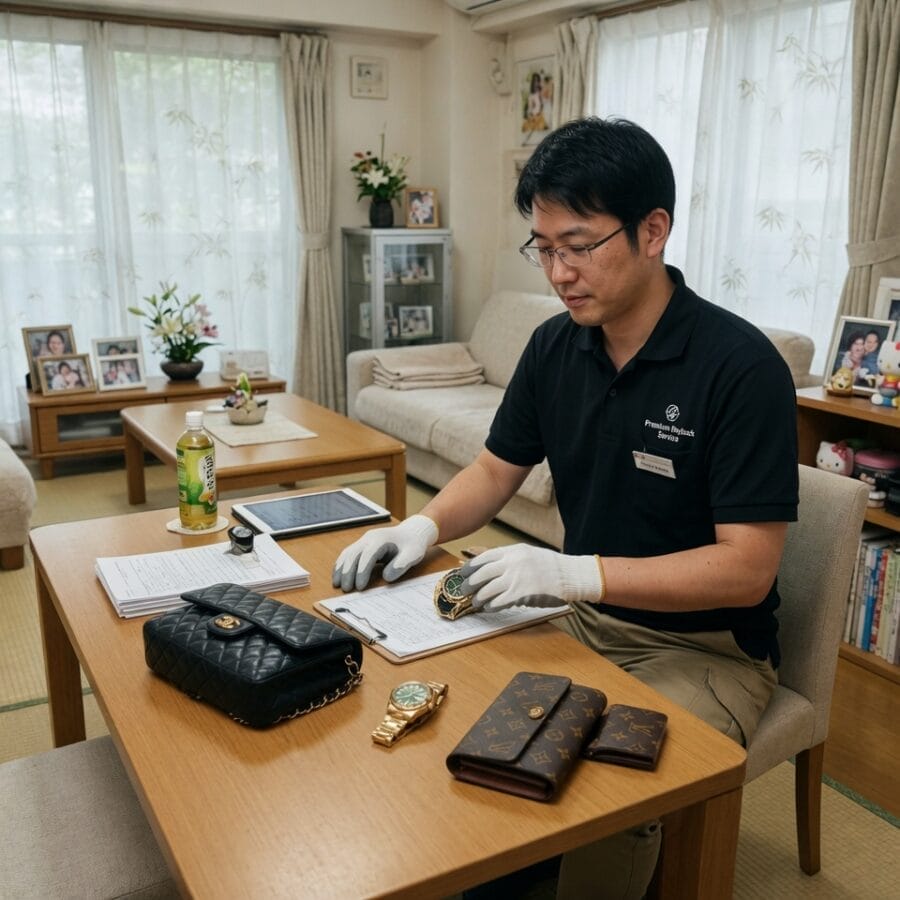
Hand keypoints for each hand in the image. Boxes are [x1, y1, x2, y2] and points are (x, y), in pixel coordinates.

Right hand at [332, 514, 437, 591]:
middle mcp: (369, 538)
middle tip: (346, 590)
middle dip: (348, 573)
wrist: (412, 532)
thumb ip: (401, 565)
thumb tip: (386, 577)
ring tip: (337, 585)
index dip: (362, 571)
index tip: (360, 587)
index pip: (367, 556)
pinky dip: (341, 565)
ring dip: (341, 569)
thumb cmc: (412, 544)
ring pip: (347, 553)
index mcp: (381, 539)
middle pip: (353, 554)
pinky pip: (348, 554)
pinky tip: (338, 576)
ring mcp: (364, 540)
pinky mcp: (362, 545)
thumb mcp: (413, 554)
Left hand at [458, 544, 602, 611]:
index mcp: (513, 551)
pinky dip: (491, 605)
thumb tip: (488, 565)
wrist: (570, 575)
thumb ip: (509, 557)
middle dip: (470, 583)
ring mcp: (517, 578)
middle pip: (483, 574)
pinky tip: (488, 607)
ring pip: (488, 589)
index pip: (485, 557)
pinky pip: (500, 601)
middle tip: (463, 590)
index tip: (462, 572)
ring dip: (479, 597)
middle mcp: (512, 563)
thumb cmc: (549, 565)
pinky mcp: (522, 594)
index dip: (471, 566)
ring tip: (475, 602)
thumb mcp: (527, 553)